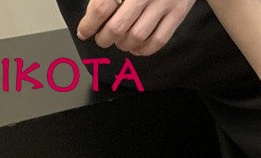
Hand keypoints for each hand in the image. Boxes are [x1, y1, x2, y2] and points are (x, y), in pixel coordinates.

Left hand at [77, 0, 195, 55]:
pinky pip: (159, 40)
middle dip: (105, 38)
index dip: (89, 24)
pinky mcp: (177, 14)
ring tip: (119, 43)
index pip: (101, 7)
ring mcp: (162, 3)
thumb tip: (93, 13)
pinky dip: (145, 50)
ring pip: (137, 36)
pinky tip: (136, 49)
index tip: (83, 32)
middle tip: (101, 40)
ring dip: (124, 45)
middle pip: (118, 27)